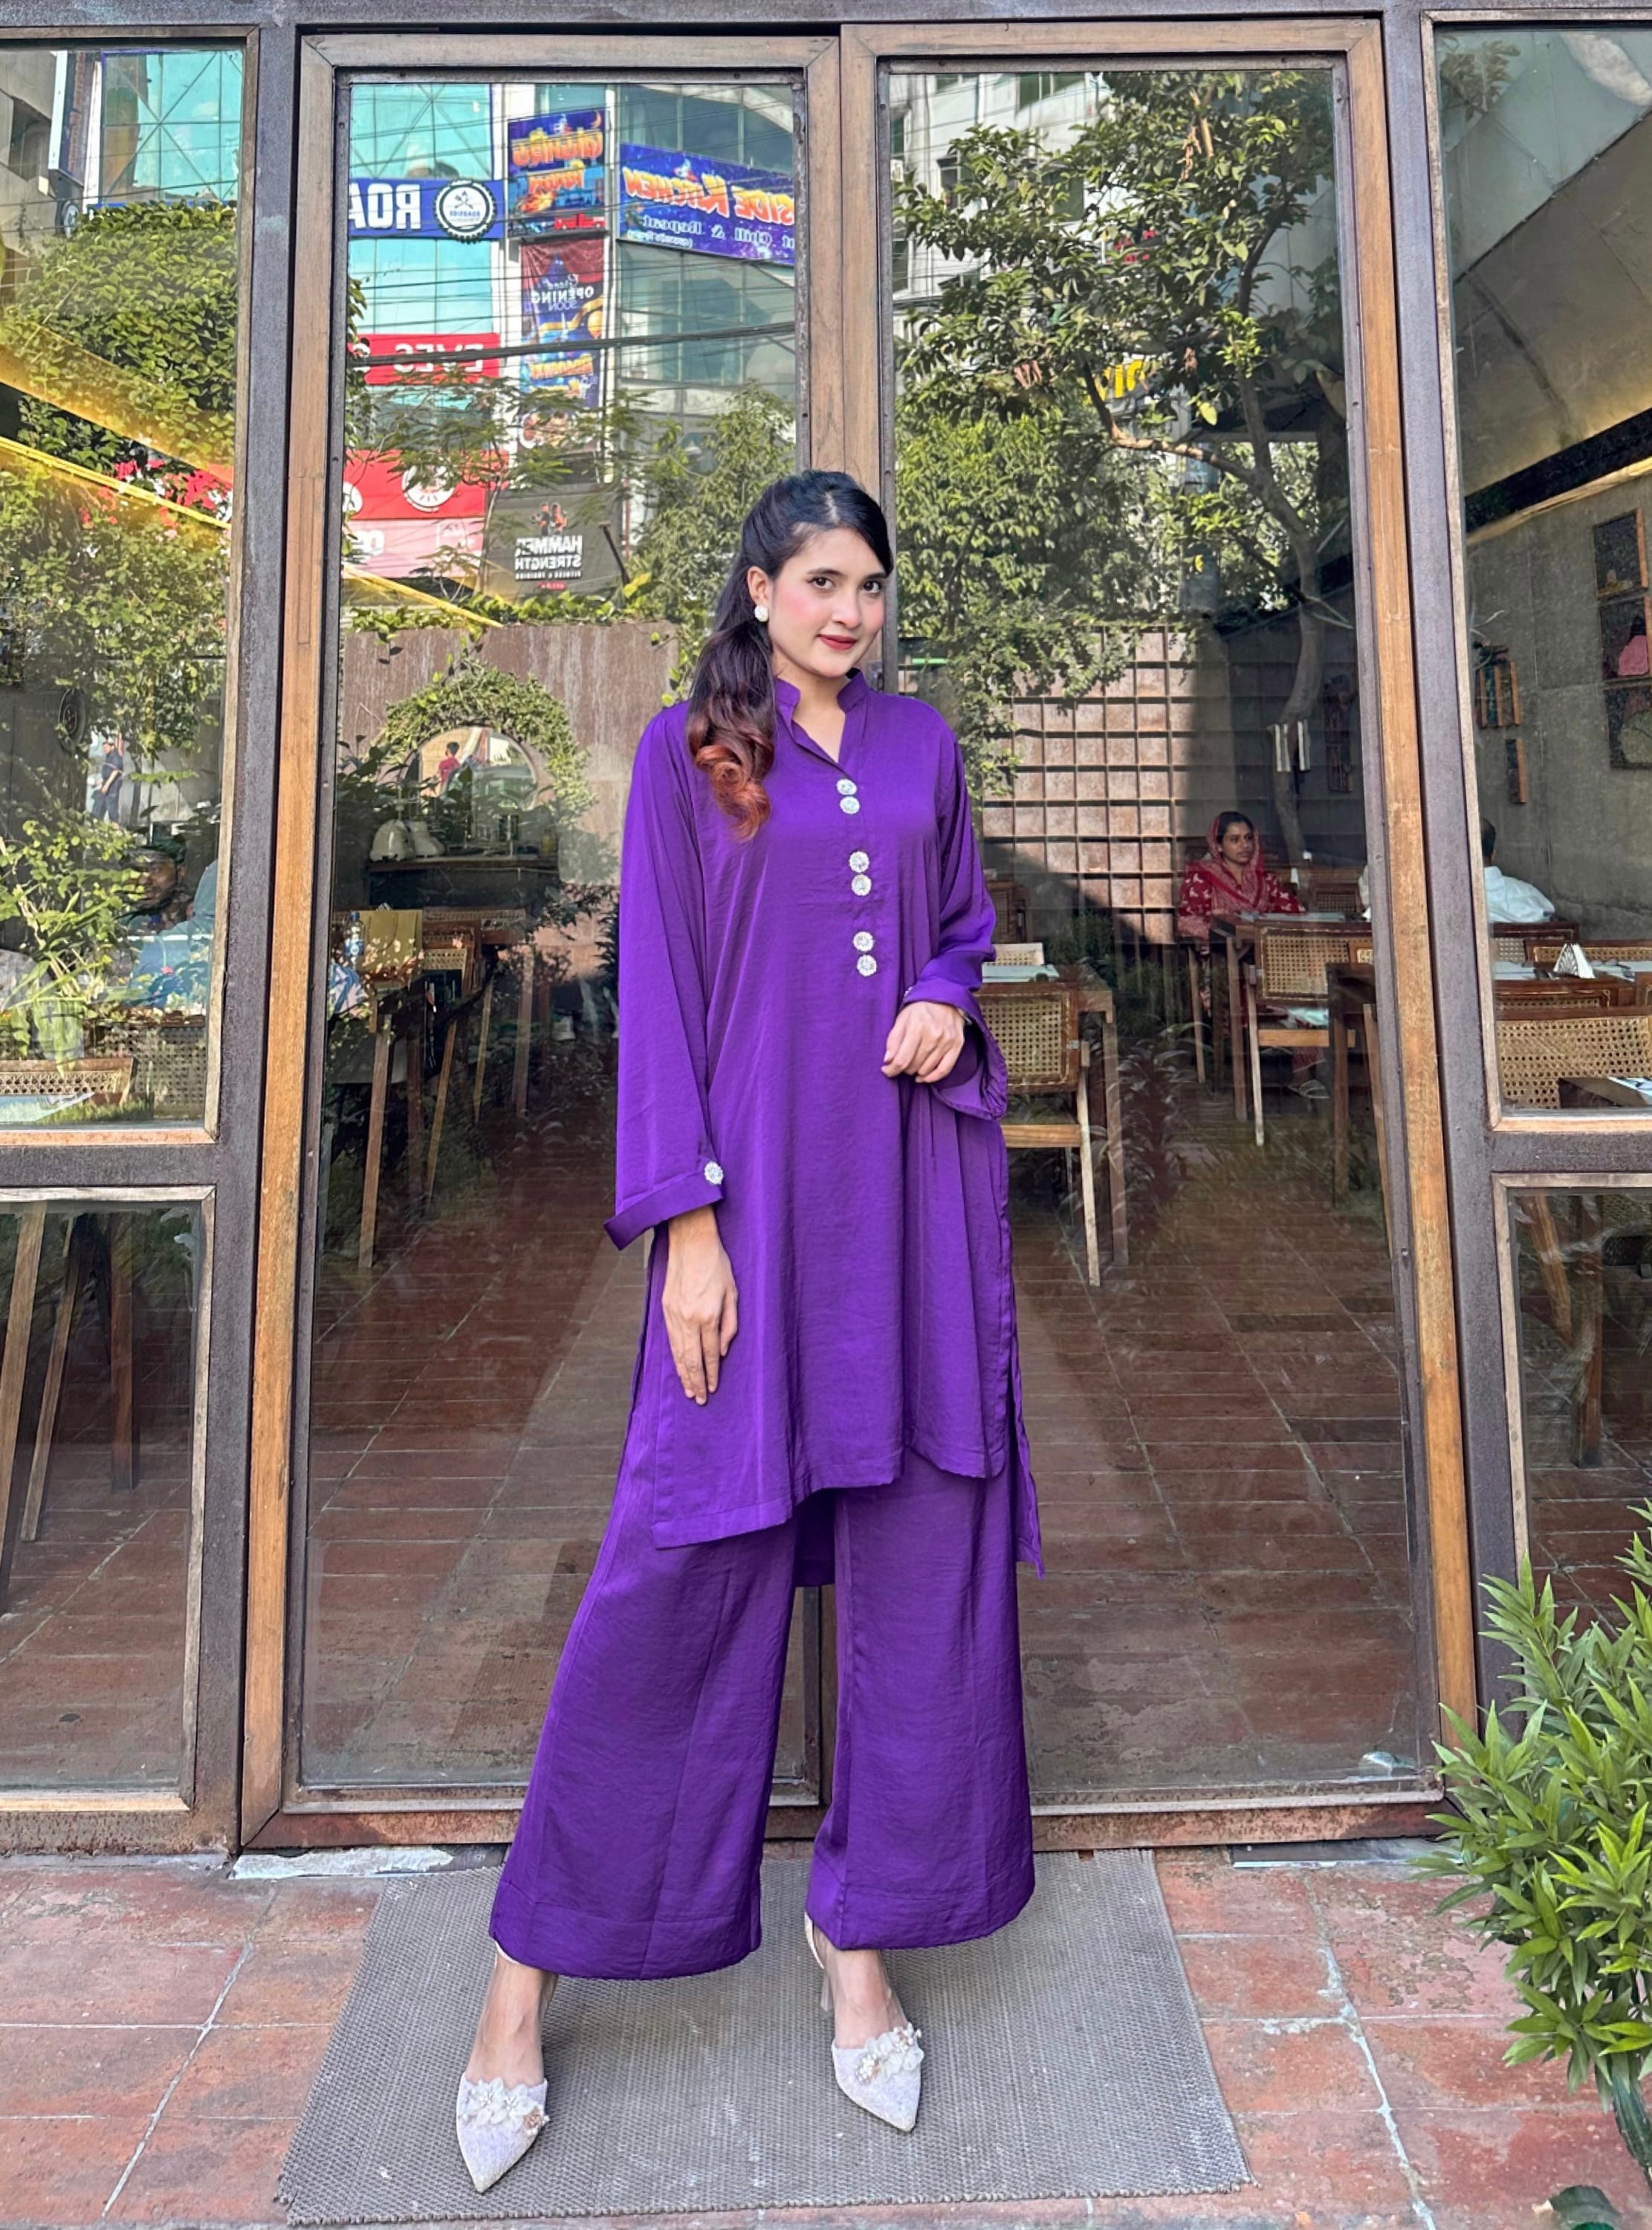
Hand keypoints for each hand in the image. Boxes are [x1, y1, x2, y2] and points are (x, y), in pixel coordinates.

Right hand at [662, 1205, 737, 1403]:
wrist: (691, 1242)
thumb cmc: (717, 1265)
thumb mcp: (732, 1294)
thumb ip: (729, 1325)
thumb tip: (722, 1351)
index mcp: (708, 1315)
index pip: (709, 1354)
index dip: (712, 1374)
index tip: (713, 1389)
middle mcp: (688, 1319)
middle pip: (691, 1359)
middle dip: (696, 1381)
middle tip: (700, 1399)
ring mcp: (674, 1315)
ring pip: (678, 1352)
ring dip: (683, 1374)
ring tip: (688, 1390)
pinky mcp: (665, 1309)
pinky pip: (670, 1340)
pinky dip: (674, 1357)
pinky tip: (678, 1366)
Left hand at [882, 998, 965, 1084]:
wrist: (946, 999)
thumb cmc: (920, 1009)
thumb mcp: (902, 1019)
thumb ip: (893, 1040)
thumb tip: (888, 1061)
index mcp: (917, 1027)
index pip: (902, 1059)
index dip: (892, 1069)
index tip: (887, 1071)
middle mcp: (933, 1035)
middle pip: (914, 1066)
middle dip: (903, 1068)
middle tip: (901, 1062)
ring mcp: (946, 1042)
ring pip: (926, 1069)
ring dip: (916, 1071)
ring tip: (912, 1064)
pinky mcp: (956, 1046)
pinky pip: (944, 1070)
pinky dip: (932, 1078)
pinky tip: (923, 1077)